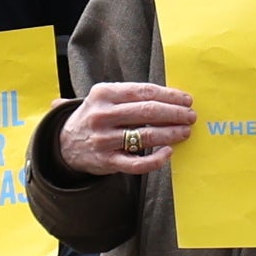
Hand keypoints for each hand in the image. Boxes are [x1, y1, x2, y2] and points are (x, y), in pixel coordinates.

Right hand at [62, 80, 194, 178]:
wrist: (64, 144)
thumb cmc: (94, 116)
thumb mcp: (104, 98)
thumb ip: (132, 96)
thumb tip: (172, 97)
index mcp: (104, 93)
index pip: (144, 91)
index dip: (170, 96)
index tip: (187, 100)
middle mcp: (102, 115)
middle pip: (148, 111)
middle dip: (175, 113)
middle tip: (191, 117)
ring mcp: (104, 139)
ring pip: (145, 136)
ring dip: (171, 133)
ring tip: (185, 132)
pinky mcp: (107, 162)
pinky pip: (137, 164)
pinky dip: (156, 159)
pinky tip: (169, 152)